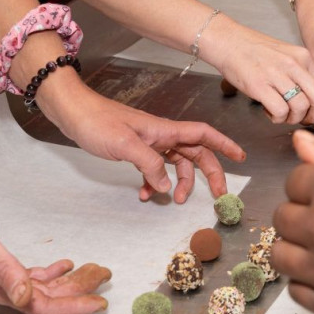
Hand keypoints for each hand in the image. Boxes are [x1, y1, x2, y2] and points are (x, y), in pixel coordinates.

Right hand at [0, 186, 111, 313]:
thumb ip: (4, 268)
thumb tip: (25, 296)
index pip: (41, 307)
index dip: (72, 306)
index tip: (99, 301)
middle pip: (46, 299)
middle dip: (78, 291)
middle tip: (105, 276)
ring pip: (41, 288)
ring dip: (68, 281)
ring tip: (94, 270)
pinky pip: (31, 276)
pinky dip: (51, 272)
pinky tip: (66, 265)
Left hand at [40, 81, 246, 201]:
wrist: (72, 112)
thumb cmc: (97, 121)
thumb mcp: (125, 145)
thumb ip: (150, 165)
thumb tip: (168, 186)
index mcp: (164, 130)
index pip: (203, 134)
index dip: (224, 145)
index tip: (240, 158)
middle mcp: (161, 135)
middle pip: (195, 153)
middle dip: (209, 174)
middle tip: (218, 195)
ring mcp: (149, 142)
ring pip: (175, 164)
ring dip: (179, 183)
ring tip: (174, 201)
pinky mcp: (135, 149)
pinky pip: (154, 168)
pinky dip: (154, 182)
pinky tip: (145, 193)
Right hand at [201, 14, 313, 131]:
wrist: (228, 42)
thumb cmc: (254, 51)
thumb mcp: (286, 56)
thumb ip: (302, 73)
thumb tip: (313, 99)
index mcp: (304, 57)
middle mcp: (295, 64)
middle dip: (313, 116)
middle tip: (301, 119)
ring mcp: (277, 75)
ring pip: (301, 108)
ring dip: (292, 118)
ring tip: (280, 114)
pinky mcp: (260, 86)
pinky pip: (280, 111)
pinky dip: (277, 118)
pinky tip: (268, 111)